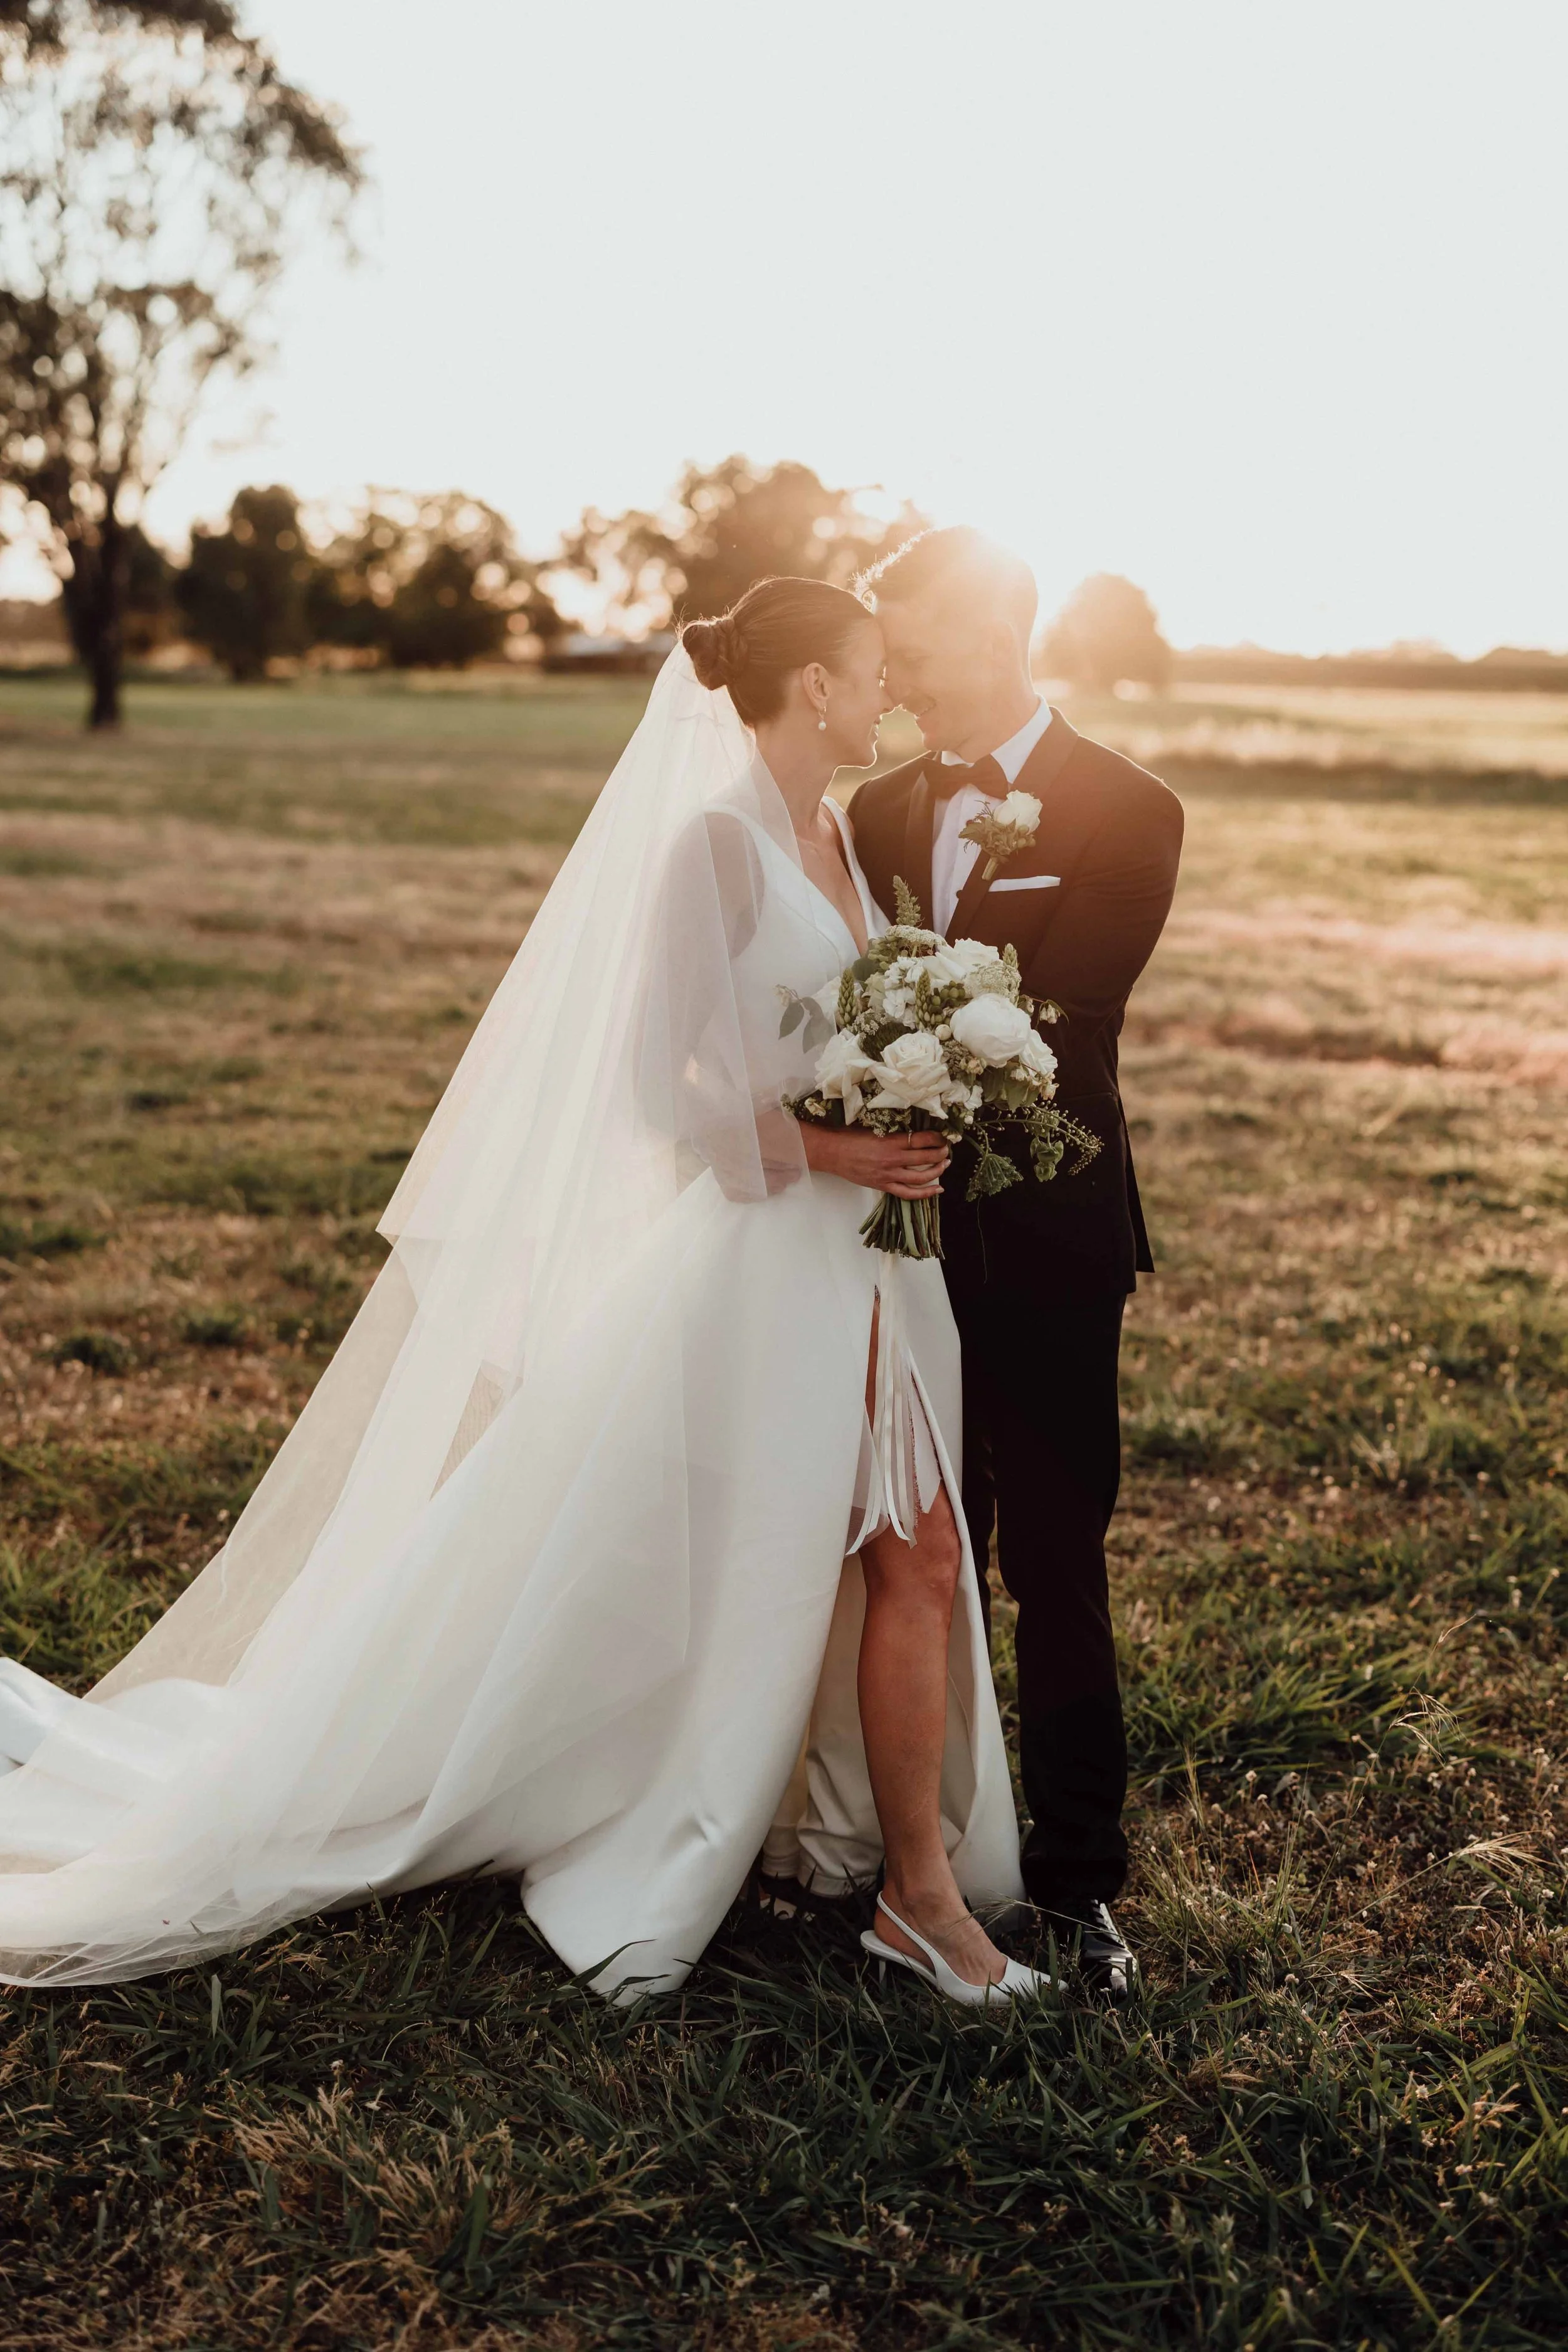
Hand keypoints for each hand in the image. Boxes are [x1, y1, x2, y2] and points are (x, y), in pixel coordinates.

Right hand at [800, 1123, 949, 1197]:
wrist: (832, 1153)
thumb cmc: (850, 1137)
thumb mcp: (874, 1129)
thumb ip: (894, 1133)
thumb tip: (913, 1132)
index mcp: (890, 1141)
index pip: (921, 1139)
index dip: (936, 1138)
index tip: (943, 1136)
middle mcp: (892, 1159)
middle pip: (925, 1157)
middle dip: (940, 1153)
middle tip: (947, 1149)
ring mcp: (888, 1175)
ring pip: (921, 1176)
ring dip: (937, 1171)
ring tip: (945, 1165)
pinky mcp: (884, 1186)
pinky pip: (908, 1193)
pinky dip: (925, 1193)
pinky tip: (937, 1189)